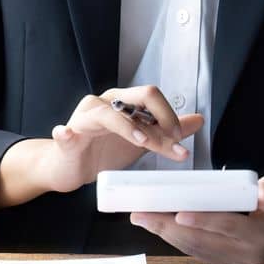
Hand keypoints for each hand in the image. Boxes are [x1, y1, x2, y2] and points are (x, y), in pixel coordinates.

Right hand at [37, 86, 204, 194]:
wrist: (71, 168)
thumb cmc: (103, 151)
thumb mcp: (140, 141)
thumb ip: (166, 132)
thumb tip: (197, 120)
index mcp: (123, 103)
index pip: (152, 97)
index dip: (170, 115)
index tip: (180, 139)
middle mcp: (105, 104)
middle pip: (137, 96)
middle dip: (160, 117)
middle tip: (171, 140)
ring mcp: (84, 118)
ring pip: (108, 115)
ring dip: (127, 127)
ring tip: (142, 140)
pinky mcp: (67, 136)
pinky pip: (65, 132)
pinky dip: (66, 133)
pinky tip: (67, 134)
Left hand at [129, 173, 263, 263]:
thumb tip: (263, 196)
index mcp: (260, 235)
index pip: (226, 226)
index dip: (201, 220)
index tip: (177, 212)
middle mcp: (245, 254)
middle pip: (201, 241)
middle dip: (168, 227)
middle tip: (141, 213)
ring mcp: (234, 262)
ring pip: (194, 248)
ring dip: (165, 233)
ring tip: (142, 218)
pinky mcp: (225, 262)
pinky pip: (196, 250)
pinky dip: (175, 237)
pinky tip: (157, 226)